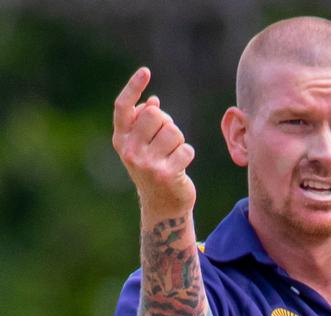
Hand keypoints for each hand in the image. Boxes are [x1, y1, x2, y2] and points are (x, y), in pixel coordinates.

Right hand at [112, 67, 195, 216]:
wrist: (163, 206)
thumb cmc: (153, 169)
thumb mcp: (143, 145)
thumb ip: (144, 123)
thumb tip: (153, 101)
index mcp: (120, 140)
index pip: (123, 107)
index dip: (133, 87)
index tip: (146, 71)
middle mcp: (130, 151)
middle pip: (155, 115)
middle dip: (166, 123)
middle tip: (166, 140)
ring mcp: (147, 164)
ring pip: (173, 131)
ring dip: (178, 140)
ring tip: (172, 154)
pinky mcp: (166, 174)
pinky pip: (186, 149)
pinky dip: (187, 154)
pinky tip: (180, 165)